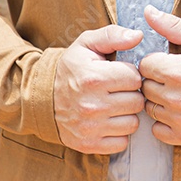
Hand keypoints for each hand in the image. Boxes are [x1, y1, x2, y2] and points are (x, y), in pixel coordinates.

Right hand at [53, 25, 143, 153]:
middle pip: (137, 102)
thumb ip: (113, 35)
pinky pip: (122, 142)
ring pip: (132, 123)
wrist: (42, 98)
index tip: (118, 75)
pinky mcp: (89, 145)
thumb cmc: (71, 69)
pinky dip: (118, 133)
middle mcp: (92, 105)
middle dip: (130, 94)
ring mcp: (90, 128)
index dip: (129, 74)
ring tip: (112, 106)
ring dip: (126, 115)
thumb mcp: (87, 44)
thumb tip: (138, 36)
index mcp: (94, 78)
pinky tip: (107, 121)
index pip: (135, 78)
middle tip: (116, 91)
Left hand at [139, 5, 180, 146]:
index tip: (169, 63)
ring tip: (179, 94)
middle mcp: (175, 98)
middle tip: (176, 79)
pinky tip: (180, 112)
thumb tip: (147, 11)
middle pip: (145, 87)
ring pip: (150, 108)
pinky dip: (165, 123)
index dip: (156, 62)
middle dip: (157, 81)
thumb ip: (171, 25)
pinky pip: (158, 130)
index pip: (144, 66)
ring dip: (160, 101)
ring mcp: (180, 120)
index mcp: (176, 71)